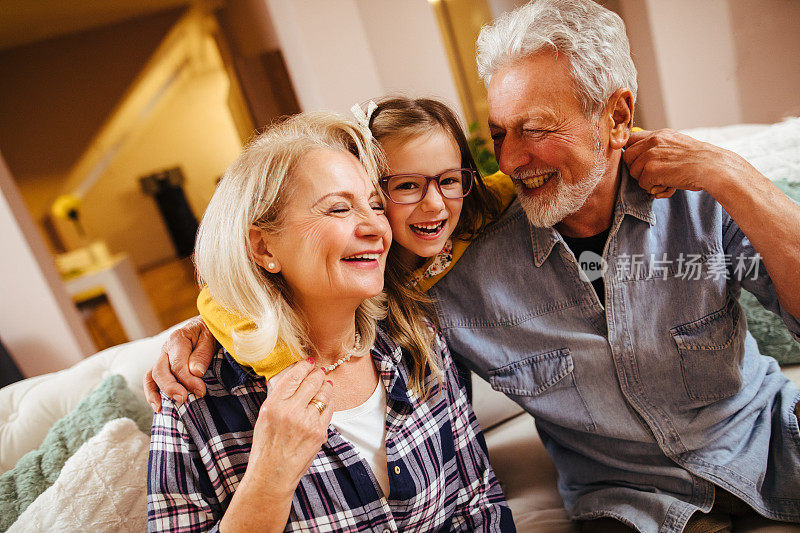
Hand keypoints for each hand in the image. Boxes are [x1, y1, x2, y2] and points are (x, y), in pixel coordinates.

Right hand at [143, 316, 216, 411]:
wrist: (206, 326)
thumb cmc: (210, 332)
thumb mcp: (211, 337)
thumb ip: (203, 353)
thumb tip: (196, 372)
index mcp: (178, 339)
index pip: (178, 364)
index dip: (188, 380)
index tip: (201, 391)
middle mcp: (166, 349)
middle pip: (160, 371)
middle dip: (170, 387)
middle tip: (184, 398)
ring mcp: (162, 359)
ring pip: (151, 376)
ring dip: (155, 393)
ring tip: (161, 407)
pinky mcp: (163, 368)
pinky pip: (151, 380)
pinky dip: (152, 393)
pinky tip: (158, 407)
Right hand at [223, 359, 332, 528]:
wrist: (273, 473)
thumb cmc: (266, 445)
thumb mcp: (264, 416)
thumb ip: (277, 395)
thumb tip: (289, 376)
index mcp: (274, 405)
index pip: (294, 376)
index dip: (304, 366)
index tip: (309, 362)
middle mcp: (291, 411)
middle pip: (312, 382)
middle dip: (318, 374)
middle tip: (319, 371)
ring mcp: (307, 422)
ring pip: (324, 393)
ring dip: (325, 386)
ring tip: (324, 383)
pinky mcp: (319, 432)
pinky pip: (329, 409)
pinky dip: (329, 401)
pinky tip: (326, 399)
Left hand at [623, 129, 750, 199]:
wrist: (713, 168)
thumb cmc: (698, 161)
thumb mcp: (677, 146)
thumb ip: (659, 149)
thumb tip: (640, 163)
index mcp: (660, 134)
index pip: (631, 139)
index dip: (632, 153)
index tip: (638, 163)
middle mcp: (654, 141)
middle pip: (627, 157)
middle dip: (637, 169)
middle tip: (653, 176)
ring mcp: (651, 154)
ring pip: (633, 172)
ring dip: (646, 181)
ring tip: (664, 181)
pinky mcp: (652, 169)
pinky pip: (643, 184)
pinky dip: (653, 189)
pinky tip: (668, 186)